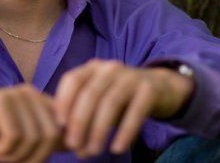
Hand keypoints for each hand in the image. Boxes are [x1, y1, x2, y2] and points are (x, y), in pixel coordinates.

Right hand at [0, 82, 63, 162]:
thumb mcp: (18, 138)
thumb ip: (44, 139)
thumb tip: (76, 146)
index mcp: (39, 101)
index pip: (64, 128)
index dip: (62, 148)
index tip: (38, 161)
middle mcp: (31, 94)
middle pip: (53, 136)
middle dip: (36, 158)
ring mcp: (16, 95)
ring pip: (35, 137)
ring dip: (18, 157)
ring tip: (3, 157)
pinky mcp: (0, 101)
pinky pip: (16, 135)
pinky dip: (6, 151)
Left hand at [54, 59, 193, 158]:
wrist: (160, 88)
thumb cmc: (120, 97)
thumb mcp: (99, 99)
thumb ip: (82, 113)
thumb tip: (67, 143)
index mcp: (93, 67)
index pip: (72, 80)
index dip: (63, 102)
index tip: (59, 126)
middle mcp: (110, 68)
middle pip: (90, 94)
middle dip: (79, 122)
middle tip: (74, 146)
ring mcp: (131, 77)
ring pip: (110, 103)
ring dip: (99, 130)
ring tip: (93, 151)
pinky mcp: (149, 90)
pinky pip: (136, 112)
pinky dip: (125, 132)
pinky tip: (117, 148)